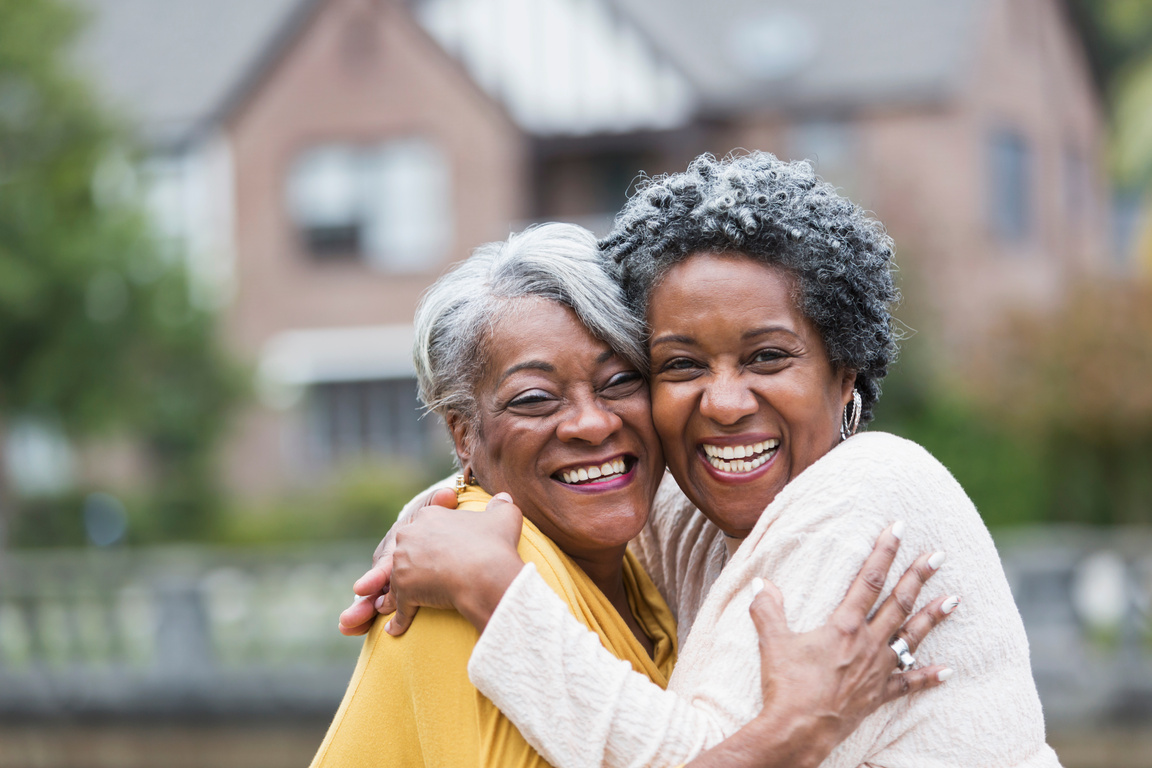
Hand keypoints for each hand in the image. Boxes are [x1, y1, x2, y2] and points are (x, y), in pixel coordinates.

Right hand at [337, 487, 457, 635]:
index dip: (377, 576)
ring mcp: (387, 577)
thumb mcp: (436, 509)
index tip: (364, 588)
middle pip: (374, 583)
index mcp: (396, 543)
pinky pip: (377, 606)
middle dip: (363, 599)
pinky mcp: (393, 591)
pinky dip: (362, 619)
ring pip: (371, 596)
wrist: (432, 531)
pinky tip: (348, 629)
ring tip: (346, 625)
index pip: (386, 562)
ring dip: (359, 610)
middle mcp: (387, 560)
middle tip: (349, 615)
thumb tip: (447, 496)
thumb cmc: (433, 520)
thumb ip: (439, 503)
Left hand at [386, 492, 524, 634]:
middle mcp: (410, 536)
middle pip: (408, 552)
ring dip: (402, 594)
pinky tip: (396, 630)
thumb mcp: (505, 516)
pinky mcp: (404, 590)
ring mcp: (403, 563)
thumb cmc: (494, 545)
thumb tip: (504, 498)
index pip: (426, 527)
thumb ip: (502, 505)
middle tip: (427, 579)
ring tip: (410, 606)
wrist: (485, 575)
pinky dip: (398, 619)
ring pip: (399, 580)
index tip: (442, 553)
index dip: (435, 542)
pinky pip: (399, 607)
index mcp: (429, 516)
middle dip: (414, 565)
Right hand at [744, 524, 956, 767]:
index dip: (884, 552)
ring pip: (912, 637)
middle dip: (919, 576)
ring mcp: (877, 670)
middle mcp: (868, 644)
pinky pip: (908, 683)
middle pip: (899, 603)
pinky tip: (947, 670)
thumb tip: (760, 582)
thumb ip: (767, 608)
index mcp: (844, 626)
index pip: (868, 580)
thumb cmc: (786, 685)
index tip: (899, 529)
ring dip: (933, 617)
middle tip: (939, 556)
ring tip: (954, 599)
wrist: (798, 730)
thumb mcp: (772, 641)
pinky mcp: (878, 695)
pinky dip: (928, 676)